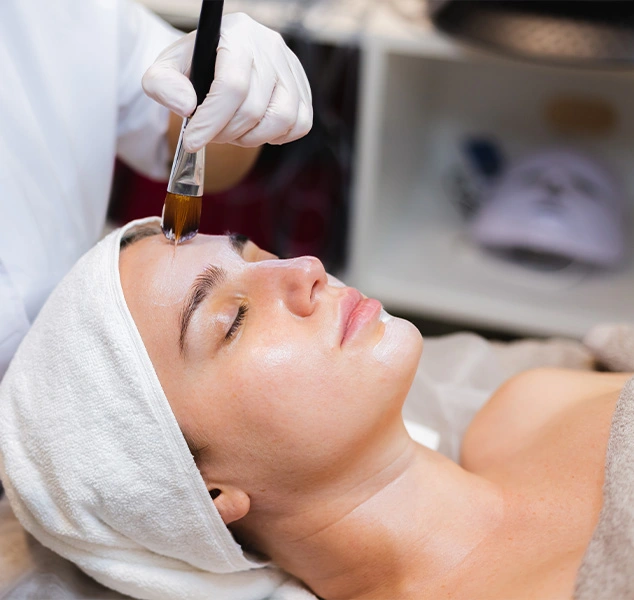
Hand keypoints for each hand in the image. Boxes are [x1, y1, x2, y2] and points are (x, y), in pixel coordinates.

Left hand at [143, 13, 312, 151]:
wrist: (222, 59)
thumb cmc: (195, 67)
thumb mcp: (167, 68)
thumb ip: (162, 84)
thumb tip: (186, 106)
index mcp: (236, 34)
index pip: (232, 86)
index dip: (211, 120)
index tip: (192, 141)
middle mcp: (269, 46)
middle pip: (253, 108)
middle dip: (227, 133)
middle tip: (211, 134)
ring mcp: (291, 68)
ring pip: (281, 119)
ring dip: (252, 138)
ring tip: (234, 132)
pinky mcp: (303, 89)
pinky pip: (300, 124)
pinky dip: (278, 136)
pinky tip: (257, 129)